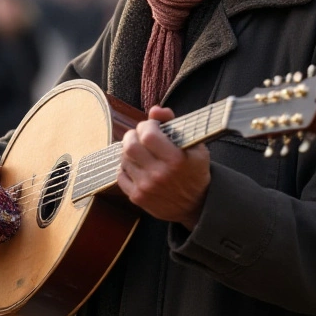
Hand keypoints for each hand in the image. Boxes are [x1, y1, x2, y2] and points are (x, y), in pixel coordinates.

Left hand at [117, 106, 209, 229]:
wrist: (196, 205)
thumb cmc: (195, 172)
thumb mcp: (195, 145)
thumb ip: (173, 123)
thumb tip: (154, 110)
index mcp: (176, 160)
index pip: (148, 134)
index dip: (147, 125)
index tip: (152, 126)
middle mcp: (159, 174)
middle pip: (130, 146)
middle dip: (133, 135)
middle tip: (141, 136)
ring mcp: (146, 187)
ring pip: (124, 159)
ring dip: (129, 151)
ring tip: (141, 152)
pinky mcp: (137, 197)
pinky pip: (120, 175)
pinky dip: (126, 167)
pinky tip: (137, 166)